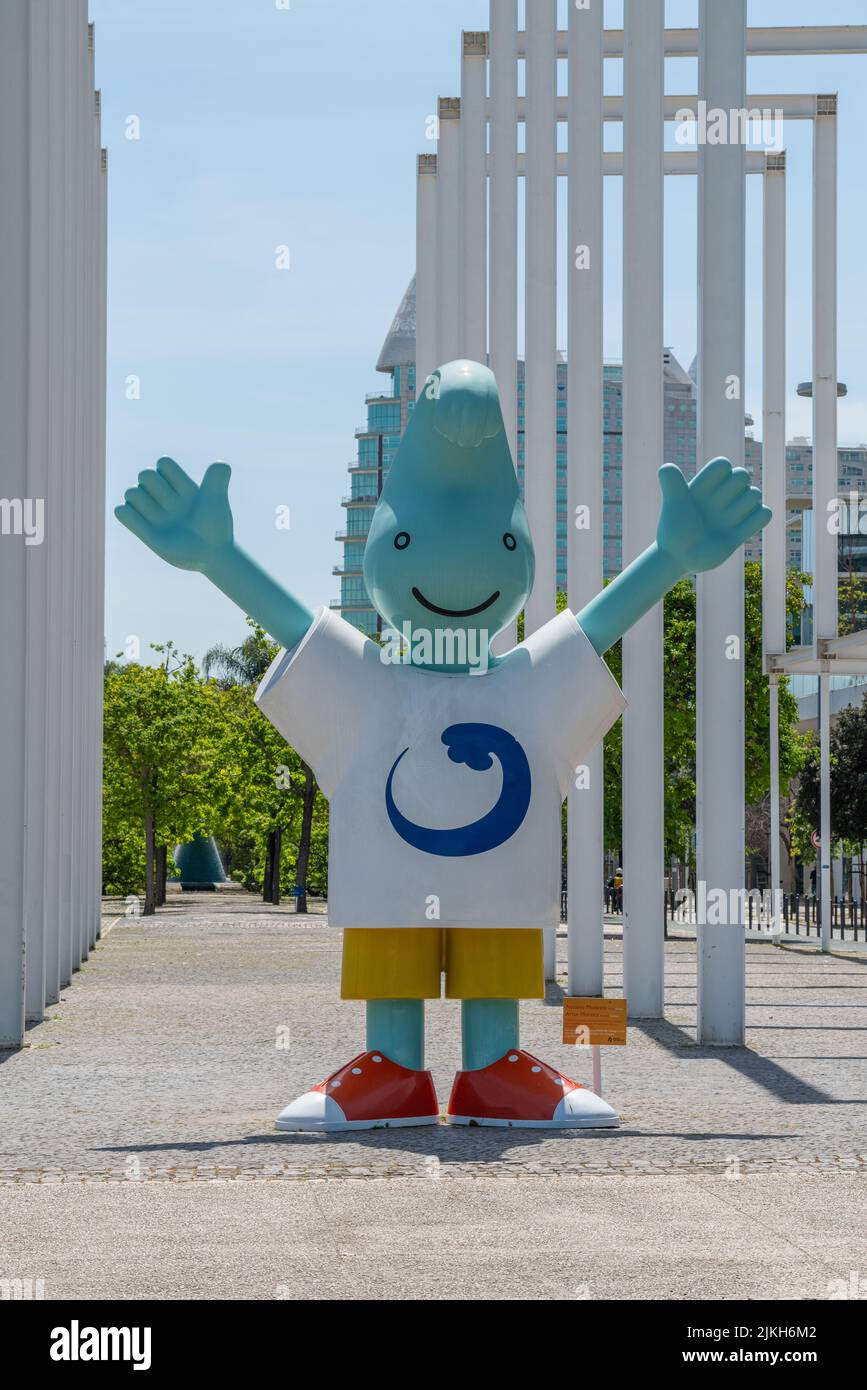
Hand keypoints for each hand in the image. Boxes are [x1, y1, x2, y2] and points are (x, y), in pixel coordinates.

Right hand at [115, 458, 233, 572]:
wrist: (211, 554)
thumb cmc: (215, 526)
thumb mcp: (217, 498)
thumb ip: (217, 477)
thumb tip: (221, 463)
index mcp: (181, 486)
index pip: (163, 463)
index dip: (171, 474)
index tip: (187, 492)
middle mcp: (166, 498)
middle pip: (145, 474)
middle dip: (157, 488)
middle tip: (174, 507)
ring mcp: (154, 514)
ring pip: (131, 492)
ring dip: (143, 502)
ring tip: (160, 518)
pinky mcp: (146, 532)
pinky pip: (121, 512)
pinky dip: (126, 513)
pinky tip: (146, 525)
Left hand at [656, 457, 770, 574]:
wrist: (680, 558)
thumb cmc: (674, 531)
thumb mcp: (673, 506)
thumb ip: (672, 484)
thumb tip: (666, 466)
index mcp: (705, 485)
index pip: (723, 465)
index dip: (717, 476)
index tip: (700, 495)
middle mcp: (721, 496)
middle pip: (743, 474)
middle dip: (731, 490)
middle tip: (713, 510)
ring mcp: (733, 512)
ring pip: (755, 493)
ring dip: (742, 507)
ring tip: (724, 523)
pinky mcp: (743, 530)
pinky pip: (765, 514)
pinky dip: (758, 517)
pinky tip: (740, 529)